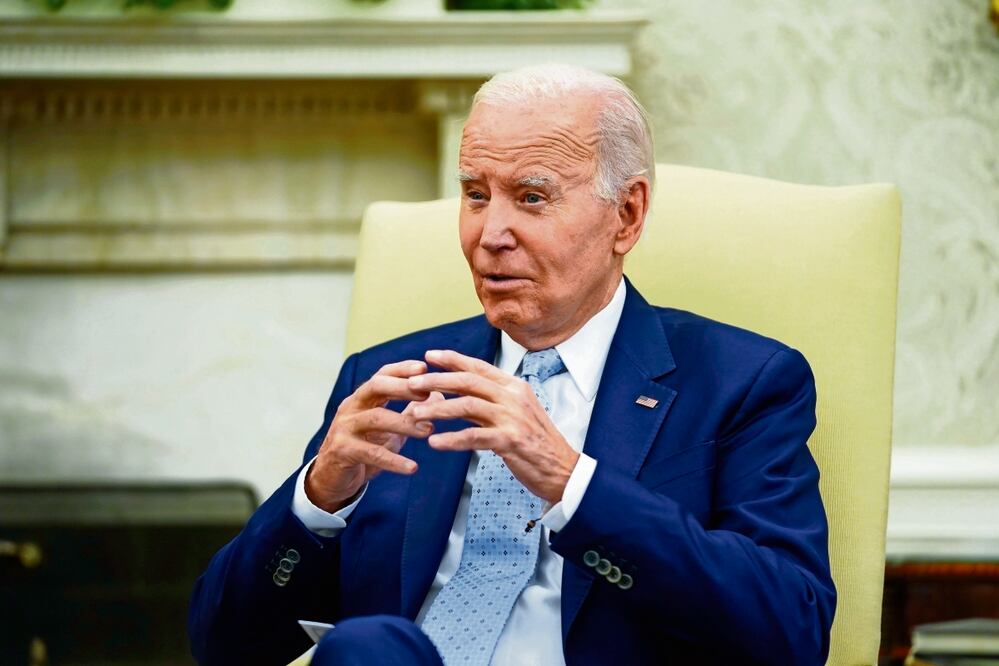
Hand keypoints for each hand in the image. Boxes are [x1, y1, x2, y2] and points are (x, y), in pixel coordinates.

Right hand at [305, 360, 443, 512]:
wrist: (332, 478)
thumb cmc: (364, 448)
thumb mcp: (390, 429)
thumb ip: (410, 412)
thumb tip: (438, 395)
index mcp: (362, 398)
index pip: (381, 375)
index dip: (402, 369)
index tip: (424, 367)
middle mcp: (351, 407)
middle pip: (376, 387)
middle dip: (403, 387)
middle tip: (428, 392)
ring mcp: (344, 428)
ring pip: (376, 418)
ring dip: (405, 423)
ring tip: (429, 430)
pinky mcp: (342, 451)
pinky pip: (371, 453)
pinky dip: (394, 461)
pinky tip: (412, 467)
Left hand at [407, 349, 579, 503]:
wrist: (564, 470)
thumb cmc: (535, 444)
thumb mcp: (514, 415)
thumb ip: (486, 404)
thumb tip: (453, 397)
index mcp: (514, 386)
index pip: (478, 366)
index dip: (452, 359)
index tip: (428, 355)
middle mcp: (513, 397)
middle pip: (467, 381)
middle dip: (436, 380)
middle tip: (410, 383)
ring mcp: (513, 417)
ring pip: (467, 406)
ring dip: (437, 409)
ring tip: (414, 414)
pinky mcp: (511, 440)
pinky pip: (474, 436)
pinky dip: (451, 439)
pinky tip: (434, 442)